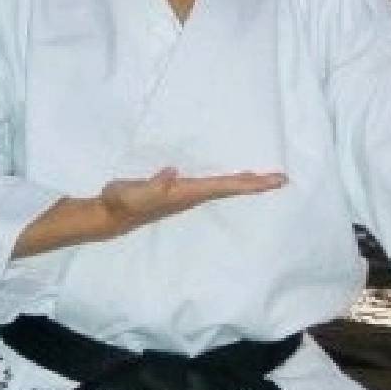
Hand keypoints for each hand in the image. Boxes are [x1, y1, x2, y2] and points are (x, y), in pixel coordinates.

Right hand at [97, 166, 286, 236]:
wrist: (109, 216)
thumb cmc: (121, 203)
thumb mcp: (133, 193)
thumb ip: (152, 185)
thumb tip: (172, 173)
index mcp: (186, 193)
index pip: (224, 187)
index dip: (249, 183)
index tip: (272, 181)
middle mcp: (191, 196)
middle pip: (231, 189)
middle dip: (255, 184)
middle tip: (281, 178)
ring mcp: (187, 195)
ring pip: (223, 188)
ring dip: (244, 184)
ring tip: (264, 178)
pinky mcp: (180, 192)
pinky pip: (212, 186)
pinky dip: (228, 181)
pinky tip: (234, 178)